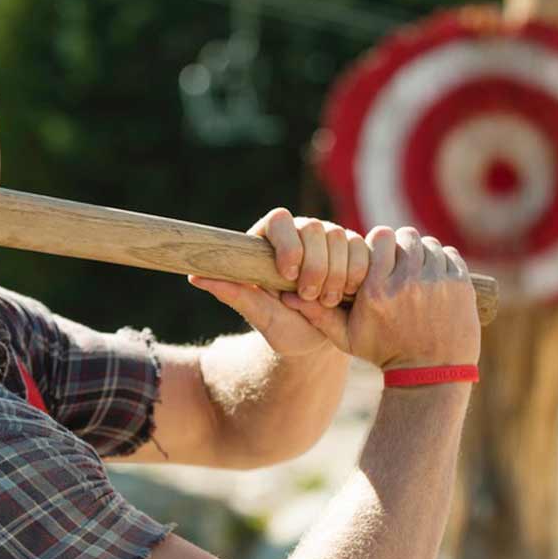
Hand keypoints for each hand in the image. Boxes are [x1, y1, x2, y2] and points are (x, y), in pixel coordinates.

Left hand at [188, 207, 369, 357]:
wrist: (316, 338)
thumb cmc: (283, 326)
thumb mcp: (259, 315)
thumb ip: (234, 294)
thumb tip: (194, 277)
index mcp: (271, 240)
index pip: (279, 220)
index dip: (287, 243)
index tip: (288, 274)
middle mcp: (301, 233)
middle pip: (314, 227)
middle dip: (316, 265)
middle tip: (310, 296)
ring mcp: (330, 239)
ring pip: (340, 236)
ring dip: (337, 272)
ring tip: (327, 301)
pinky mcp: (354, 249)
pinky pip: (363, 249)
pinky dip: (357, 273)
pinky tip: (348, 294)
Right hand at [279, 226, 479, 369]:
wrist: (430, 374)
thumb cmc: (384, 355)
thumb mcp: (347, 338)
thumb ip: (317, 314)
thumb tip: (284, 295)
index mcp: (377, 291)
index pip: (380, 237)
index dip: (380, 243)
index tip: (380, 255)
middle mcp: (407, 283)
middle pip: (406, 237)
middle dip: (401, 246)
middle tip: (399, 260)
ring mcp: (436, 284)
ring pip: (429, 244)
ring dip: (421, 253)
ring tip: (416, 268)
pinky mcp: (460, 286)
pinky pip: (450, 255)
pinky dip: (442, 261)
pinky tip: (434, 275)